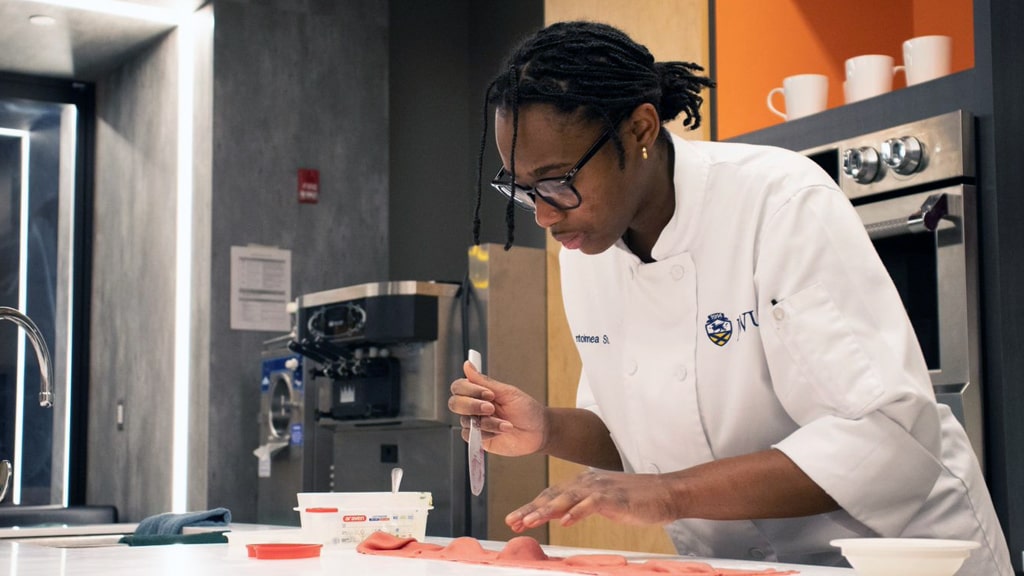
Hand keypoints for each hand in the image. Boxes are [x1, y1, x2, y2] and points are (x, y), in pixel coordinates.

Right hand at [448, 360, 546, 456]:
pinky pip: (471, 436)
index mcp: (479, 392)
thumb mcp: (507, 392)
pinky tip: (501, 432)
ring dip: (488, 422)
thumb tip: (467, 365)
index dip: (470, 390)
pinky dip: (488, 433)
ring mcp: (475, 423)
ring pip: (466, 421)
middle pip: (455, 404)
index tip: (489, 394)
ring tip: (506, 424)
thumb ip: (484, 381)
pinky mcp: (478, 439)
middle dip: (473, 406)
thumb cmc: (526, 409)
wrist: (538, 432)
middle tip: (491, 408)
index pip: (459, 387)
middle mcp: (474, 407)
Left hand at [505, 469, 678, 531]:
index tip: (514, 519)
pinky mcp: (615, 497)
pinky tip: (565, 521)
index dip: (531, 506)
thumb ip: (581, 505)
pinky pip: (592, 504)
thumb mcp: (602, 501)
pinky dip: (577, 512)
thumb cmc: (635, 500)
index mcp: (583, 484)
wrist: (665, 493)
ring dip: (546, 510)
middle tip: (512, 521)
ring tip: (529, 521)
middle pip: (552, 495)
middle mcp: (588, 483)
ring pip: (566, 498)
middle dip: (530, 509)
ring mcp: (601, 489)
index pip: (551, 494)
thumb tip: (561, 515)